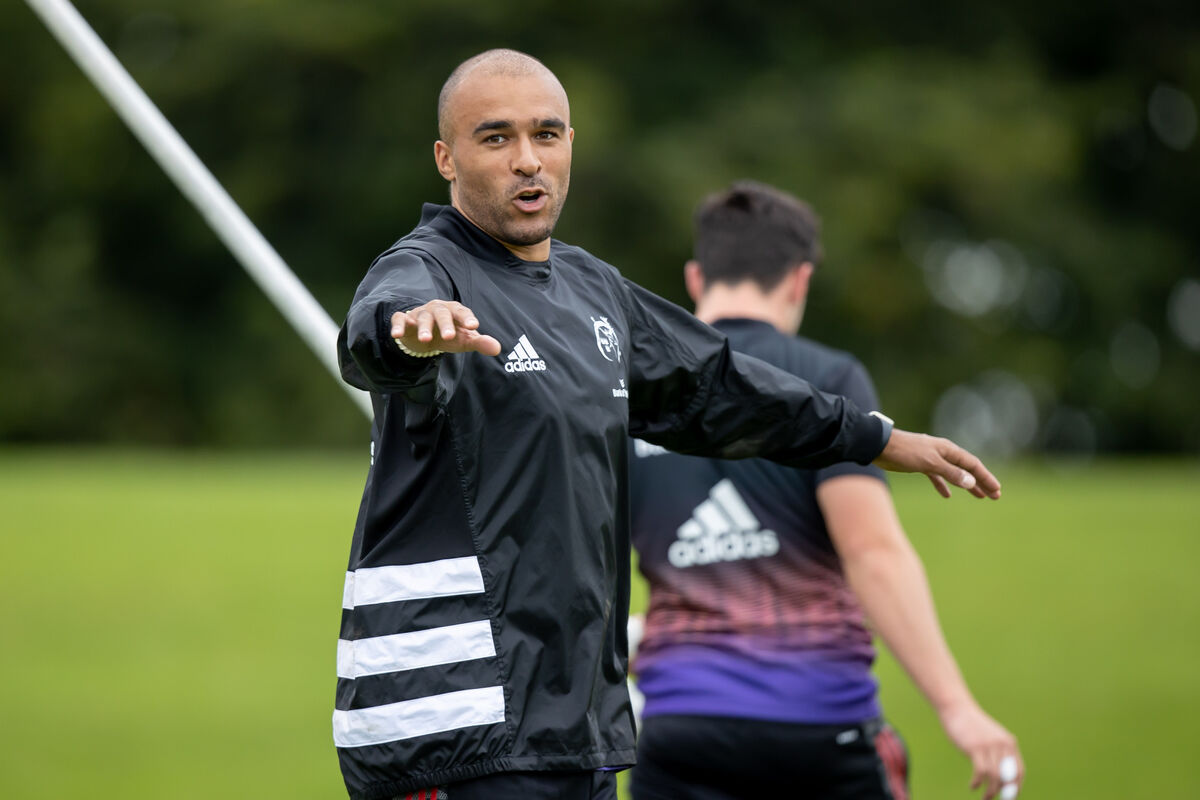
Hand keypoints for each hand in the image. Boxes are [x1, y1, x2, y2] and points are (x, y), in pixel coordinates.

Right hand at [391, 300, 500, 356]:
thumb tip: (498, 349)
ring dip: (424, 328)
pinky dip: (397, 325)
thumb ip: (480, 342)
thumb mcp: (464, 339)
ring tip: (425, 340)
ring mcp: (420, 314)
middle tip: (449, 337)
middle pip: (442, 313)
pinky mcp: (404, 320)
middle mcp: (437, 309)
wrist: (424, 334)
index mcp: (454, 311)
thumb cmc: (448, 333)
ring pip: (422, 317)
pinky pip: (399, 319)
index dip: (467, 318)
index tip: (474, 327)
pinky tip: (397, 334)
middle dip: (445, 324)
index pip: (462, 312)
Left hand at [872, 429, 1000, 498]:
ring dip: (966, 484)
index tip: (997, 491)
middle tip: (994, 496)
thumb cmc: (905, 452)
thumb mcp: (930, 463)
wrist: (879, 446)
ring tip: (979, 496)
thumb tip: (971, 481)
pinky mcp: (920, 464)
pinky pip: (938, 476)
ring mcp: (932, 458)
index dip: (986, 478)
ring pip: (954, 473)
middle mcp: (943, 452)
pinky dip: (944, 485)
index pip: (973, 465)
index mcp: (948, 450)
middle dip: (981, 482)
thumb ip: (950, 472)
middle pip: (967, 469)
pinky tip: (947, 495)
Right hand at [938, 701, 1022, 799]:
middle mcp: (1003, 744)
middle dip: (1002, 793)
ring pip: (994, 777)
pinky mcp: (975, 747)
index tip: (1009, 798)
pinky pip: (980, 771)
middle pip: (1007, 777)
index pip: (1019, 771)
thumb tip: (1000, 778)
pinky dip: (977, 782)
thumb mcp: (989, 738)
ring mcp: (989, 745)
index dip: (1015, 788)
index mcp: (1009, 743)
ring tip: (984, 798)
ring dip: (990, 792)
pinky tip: (972, 786)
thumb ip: (997, 753)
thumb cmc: (971, 726)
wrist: (957, 709)